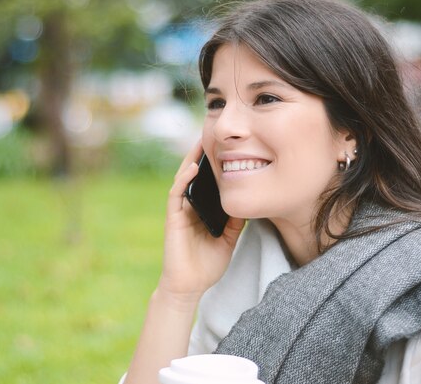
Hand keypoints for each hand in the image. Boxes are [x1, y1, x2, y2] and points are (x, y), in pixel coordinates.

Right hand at [160, 140, 244, 302]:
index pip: (206, 182)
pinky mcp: (172, 218)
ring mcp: (179, 211)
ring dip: (191, 159)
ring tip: (202, 140)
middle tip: (212, 133)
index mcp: (200, 210)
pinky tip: (192, 166)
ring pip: (183, 178)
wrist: (189, 287)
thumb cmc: (206, 265)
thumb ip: (234, 221)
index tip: (226, 146)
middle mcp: (188, 206)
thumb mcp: (228, 239)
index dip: (213, 164)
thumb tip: (247, 202)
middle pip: (194, 175)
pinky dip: (183, 178)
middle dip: (202, 154)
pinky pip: (176, 193)